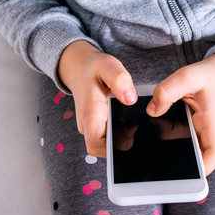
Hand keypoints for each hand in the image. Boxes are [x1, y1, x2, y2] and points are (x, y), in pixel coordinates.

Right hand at [57, 40, 137, 157]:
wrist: (79, 68)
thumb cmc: (93, 68)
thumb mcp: (107, 65)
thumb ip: (119, 79)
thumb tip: (130, 99)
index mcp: (89, 114)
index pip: (96, 145)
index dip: (113, 147)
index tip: (131, 130)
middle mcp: (88, 126)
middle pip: (104, 150)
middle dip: (122, 144)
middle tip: (136, 126)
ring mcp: (92, 128)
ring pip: (107, 146)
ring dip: (123, 140)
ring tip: (135, 123)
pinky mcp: (98, 126)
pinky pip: (110, 138)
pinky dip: (121, 135)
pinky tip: (132, 123)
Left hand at [145, 52, 214, 175]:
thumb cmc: (208, 77)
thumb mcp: (188, 77)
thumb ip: (168, 91)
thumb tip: (151, 111)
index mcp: (209, 124)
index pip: (213, 153)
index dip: (204, 166)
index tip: (191, 172)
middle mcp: (201, 133)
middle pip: (188, 155)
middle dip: (169, 150)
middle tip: (157, 129)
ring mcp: (191, 132)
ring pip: (171, 141)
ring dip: (159, 127)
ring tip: (158, 106)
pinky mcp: (182, 127)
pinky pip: (165, 130)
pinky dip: (158, 121)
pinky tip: (157, 108)